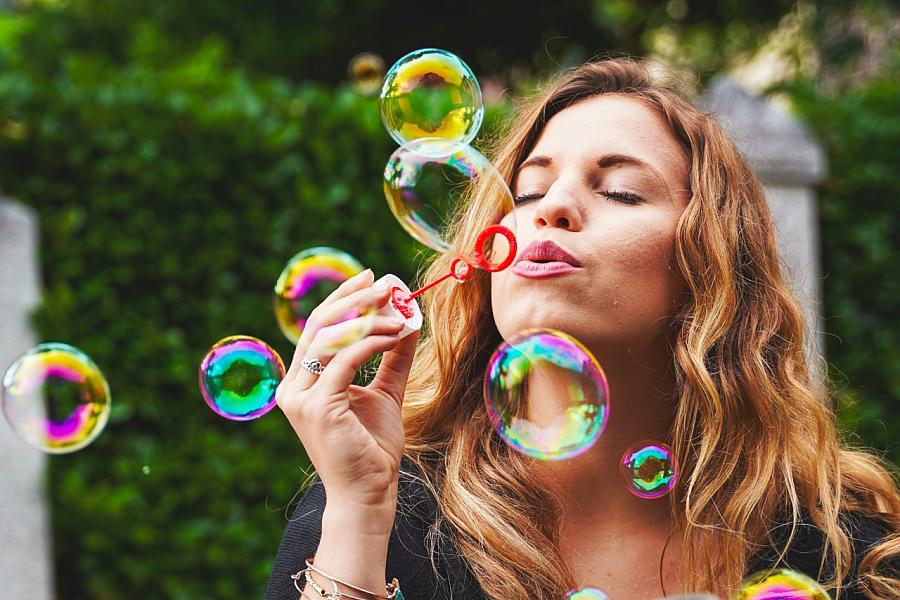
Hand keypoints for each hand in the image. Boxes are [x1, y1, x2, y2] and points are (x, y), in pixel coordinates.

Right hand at [275, 269, 418, 512]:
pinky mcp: (317, 407)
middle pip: (320, 324)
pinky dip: (372, 341)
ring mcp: (300, 398)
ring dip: (370, 318)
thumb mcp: (385, 392)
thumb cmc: (373, 447)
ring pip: (332, 338)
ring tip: (400, 312)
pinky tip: (395, 335)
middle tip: (386, 283)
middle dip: (355, 298)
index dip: (344, 298)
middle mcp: (293, 387)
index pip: (319, 327)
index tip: (371, 277)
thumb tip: (407, 317)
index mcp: (302, 382)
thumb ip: (392, 356)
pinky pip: (346, 360)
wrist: (369, 492)